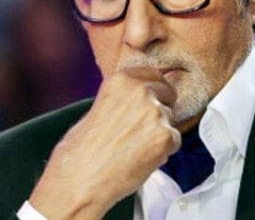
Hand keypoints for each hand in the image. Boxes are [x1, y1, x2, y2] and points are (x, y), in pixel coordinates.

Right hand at [28, 67, 180, 219]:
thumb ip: (125, 98)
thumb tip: (145, 95)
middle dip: (160, 109)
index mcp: (121, 80)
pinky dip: (163, 151)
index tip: (151, 98)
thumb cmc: (82, 150)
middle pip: (168, 93)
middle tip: (141, 130)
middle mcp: (141, 91)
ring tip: (133, 148)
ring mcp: (155, 113)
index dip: (154, 89)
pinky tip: (141, 158)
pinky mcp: (165, 137)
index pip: (153, 73)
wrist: (79, 180)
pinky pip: (174, 141)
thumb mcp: (100, 107)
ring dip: (159, 133)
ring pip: (171, 119)